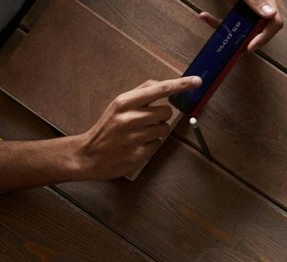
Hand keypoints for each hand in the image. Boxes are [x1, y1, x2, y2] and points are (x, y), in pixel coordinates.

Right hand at [70, 78, 197, 180]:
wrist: (89, 154)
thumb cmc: (107, 128)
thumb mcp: (118, 106)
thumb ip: (140, 94)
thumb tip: (161, 85)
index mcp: (125, 101)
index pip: (159, 89)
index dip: (180, 85)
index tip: (197, 81)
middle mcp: (130, 117)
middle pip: (166, 112)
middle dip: (160, 117)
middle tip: (145, 122)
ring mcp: (136, 137)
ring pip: (165, 129)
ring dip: (156, 132)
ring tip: (139, 134)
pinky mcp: (140, 153)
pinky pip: (158, 144)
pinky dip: (151, 145)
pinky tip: (137, 146)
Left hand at [198, 0, 284, 51]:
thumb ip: (256, 1)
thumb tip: (271, 14)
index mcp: (268, 1)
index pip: (274, 23)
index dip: (265, 37)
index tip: (251, 46)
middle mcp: (260, 7)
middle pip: (258, 29)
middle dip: (244, 37)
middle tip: (233, 45)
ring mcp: (247, 8)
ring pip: (242, 27)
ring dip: (226, 28)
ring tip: (212, 23)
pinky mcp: (236, 8)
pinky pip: (230, 20)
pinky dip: (216, 21)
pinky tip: (205, 16)